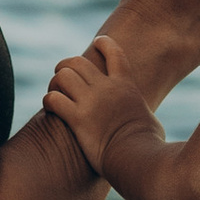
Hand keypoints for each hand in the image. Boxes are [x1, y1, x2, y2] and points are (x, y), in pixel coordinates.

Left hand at [44, 33, 160, 177]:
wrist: (137, 158)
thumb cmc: (148, 145)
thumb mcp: (151, 122)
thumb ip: (142, 117)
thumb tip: (148, 127)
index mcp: (126, 85)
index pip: (114, 52)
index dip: (104, 44)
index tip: (97, 42)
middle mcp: (106, 88)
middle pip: (78, 62)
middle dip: (66, 66)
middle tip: (63, 77)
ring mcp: (91, 101)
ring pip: (63, 75)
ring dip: (55, 82)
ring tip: (55, 92)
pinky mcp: (77, 118)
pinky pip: (54, 98)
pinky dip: (49, 100)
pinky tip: (50, 107)